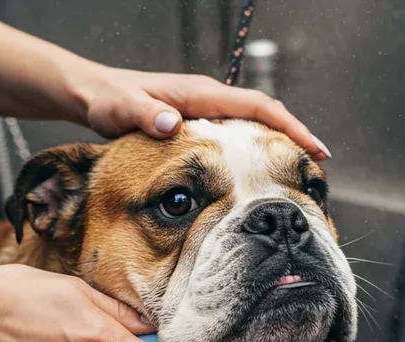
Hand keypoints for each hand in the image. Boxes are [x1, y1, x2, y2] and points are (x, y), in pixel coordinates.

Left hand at [0, 17, 327, 159]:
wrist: (86, 94)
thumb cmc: (101, 100)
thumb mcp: (116, 109)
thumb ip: (140, 114)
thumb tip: (172, 125)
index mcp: (197, 96)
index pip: (257, 107)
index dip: (289, 129)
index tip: (316, 152)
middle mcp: (206, 101)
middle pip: (264, 119)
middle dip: (294, 144)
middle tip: (317, 178)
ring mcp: (203, 113)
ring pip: (251, 130)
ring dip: (275, 153)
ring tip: (296, 185)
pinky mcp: (196, 126)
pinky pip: (235, 140)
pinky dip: (253, 158)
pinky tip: (257, 183)